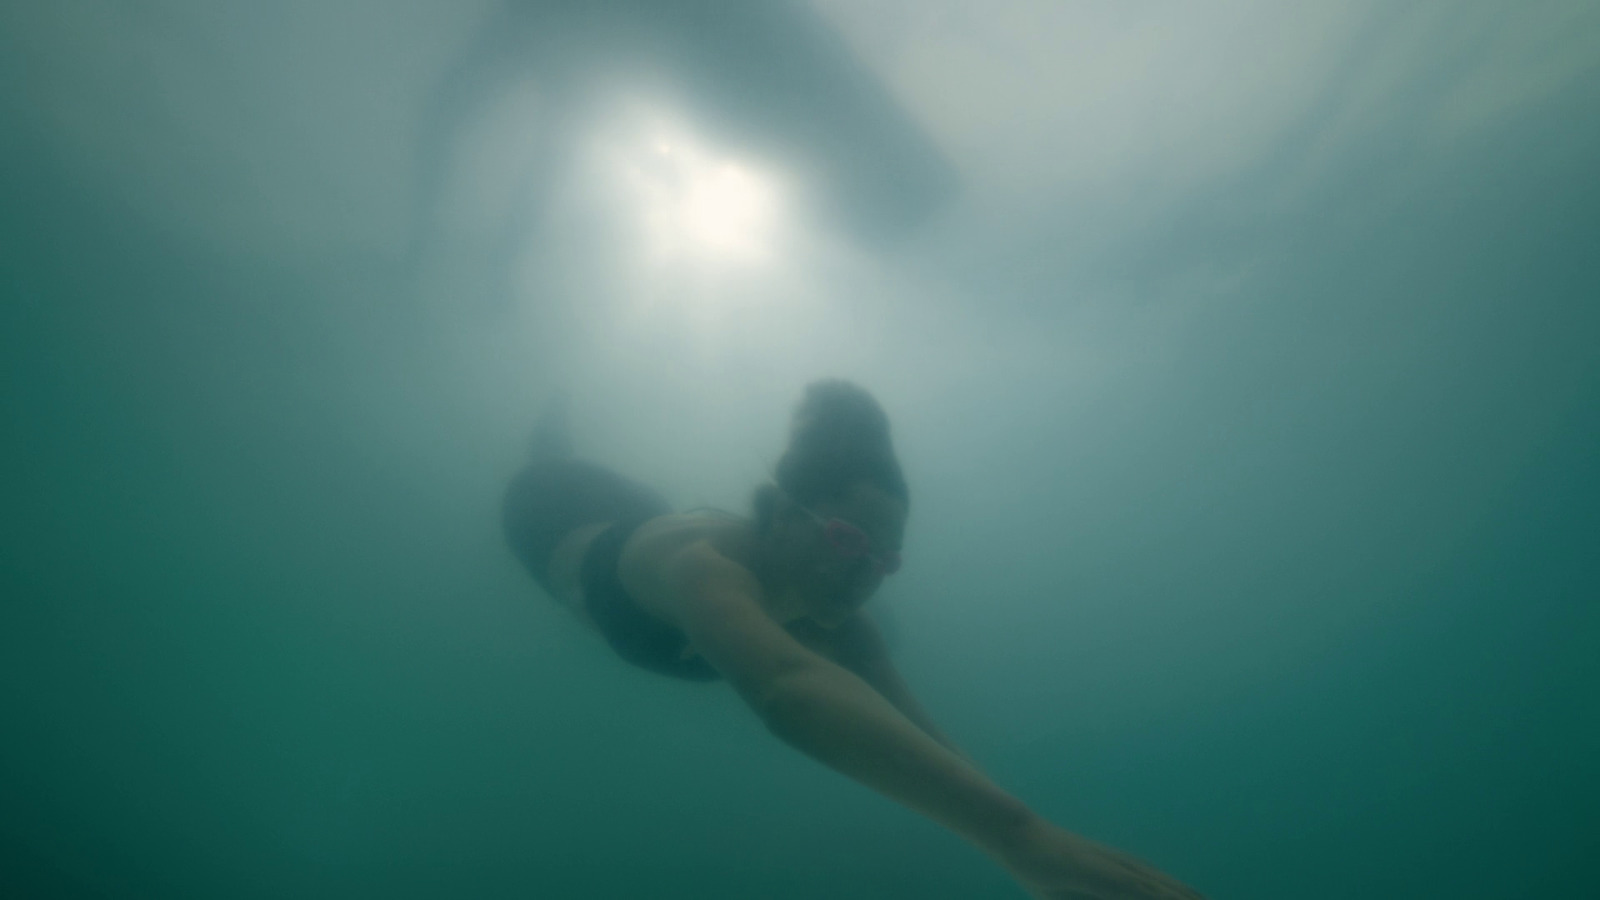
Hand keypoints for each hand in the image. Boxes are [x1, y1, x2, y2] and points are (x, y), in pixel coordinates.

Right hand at [1001, 819, 1204, 899]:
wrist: (1020, 839)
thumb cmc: (1043, 871)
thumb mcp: (1073, 899)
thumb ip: (1097, 899)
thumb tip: (1105, 897)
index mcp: (1122, 874)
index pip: (1164, 892)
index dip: (1184, 899)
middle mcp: (1128, 868)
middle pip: (1174, 891)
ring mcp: (1120, 868)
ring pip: (1167, 892)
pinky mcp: (1111, 873)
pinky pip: (1146, 891)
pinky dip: (1168, 897)